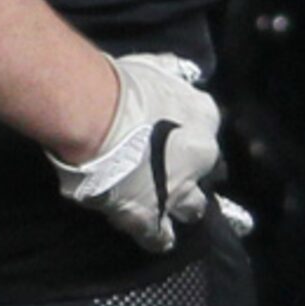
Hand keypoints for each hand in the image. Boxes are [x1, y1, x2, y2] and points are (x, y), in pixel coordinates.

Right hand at [51, 52, 221, 252]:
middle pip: (206, 179)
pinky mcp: (148, 216)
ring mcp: (177, 192)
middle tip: (172, 179)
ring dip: (178, 210)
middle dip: (192, 181)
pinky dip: (155, 238)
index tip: (179, 147)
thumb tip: (179, 70)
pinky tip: (152, 238)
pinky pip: (158, 237)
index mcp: (204, 121)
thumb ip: (169, 72)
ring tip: (165, 212)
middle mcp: (200, 161)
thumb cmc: (120, 84)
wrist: (94, 114)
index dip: (193, 146)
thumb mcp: (154, 67)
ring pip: (189, 210)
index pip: (210, 139)